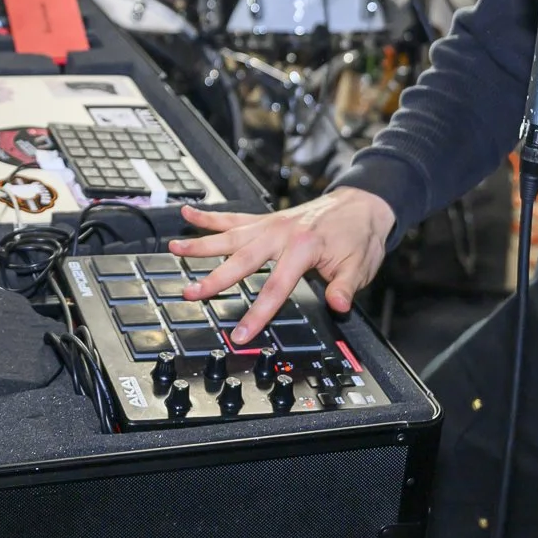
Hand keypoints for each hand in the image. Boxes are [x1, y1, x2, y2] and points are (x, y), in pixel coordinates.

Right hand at [168, 188, 393, 343]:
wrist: (363, 204)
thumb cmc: (360, 235)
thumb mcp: (360, 265)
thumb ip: (345, 286)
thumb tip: (338, 306)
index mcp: (302, 248)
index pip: (275, 288)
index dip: (257, 314)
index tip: (240, 333)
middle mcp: (280, 233)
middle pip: (241, 261)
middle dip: (214, 279)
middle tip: (190, 293)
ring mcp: (270, 224)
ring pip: (230, 236)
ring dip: (201, 243)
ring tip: (174, 248)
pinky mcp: (267, 220)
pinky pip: (234, 218)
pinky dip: (210, 217)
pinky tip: (188, 213)